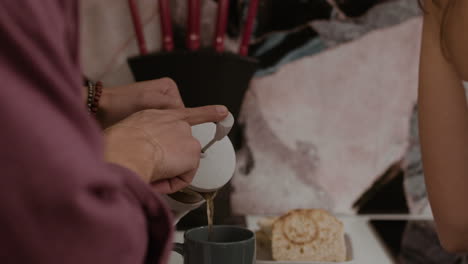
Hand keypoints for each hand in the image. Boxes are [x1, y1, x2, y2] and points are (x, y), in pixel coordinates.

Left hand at [98, 78, 183, 126]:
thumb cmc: (118, 103)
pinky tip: (145, 134)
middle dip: (166, 127)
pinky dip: (154, 134)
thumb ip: (168, 105)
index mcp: (169, 88)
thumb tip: (183, 114)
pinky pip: (160, 129)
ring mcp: (158, 108)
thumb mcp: (147, 100)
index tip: (163, 128)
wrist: (99, 109)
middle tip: (152, 129)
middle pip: (177, 119)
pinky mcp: (151, 117)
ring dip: (159, 132)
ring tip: (145, 130)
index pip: (183, 111)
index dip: (174, 122)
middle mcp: (165, 96)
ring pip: (169, 126)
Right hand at [104, 106, 228, 193]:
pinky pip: (185, 175)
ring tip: (149, 174)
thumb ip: (141, 139)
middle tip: (150, 169)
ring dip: (169, 172)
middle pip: (180, 146)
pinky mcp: (192, 152)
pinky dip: (175, 182)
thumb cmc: (117, 144)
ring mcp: (186, 136)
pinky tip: (160, 180)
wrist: (126, 149)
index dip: (206, 113)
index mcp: (156, 115)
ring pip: (182, 163)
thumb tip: (142, 153)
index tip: (223, 111)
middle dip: (169, 160)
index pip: (184, 113)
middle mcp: (175, 122)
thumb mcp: (127, 133)